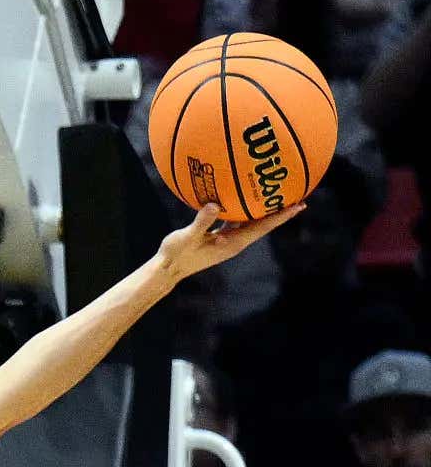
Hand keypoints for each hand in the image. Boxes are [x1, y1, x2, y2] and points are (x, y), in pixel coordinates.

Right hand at [154, 203, 302, 281]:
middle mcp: (235, 243)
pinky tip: (244, 199)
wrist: (167, 270)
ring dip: (266, 212)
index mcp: (232, 244)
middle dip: (281, 213)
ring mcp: (228, 241)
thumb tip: (215, 204)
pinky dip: (245, 211)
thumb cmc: (176, 255)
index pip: (263, 228)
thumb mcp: (187, 237)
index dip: (281, 216)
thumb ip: (201, 222)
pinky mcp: (219, 238)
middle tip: (299, 197)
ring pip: (252, 224)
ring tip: (278, 197)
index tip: (299, 205)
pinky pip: (237, 222)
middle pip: (264, 225)